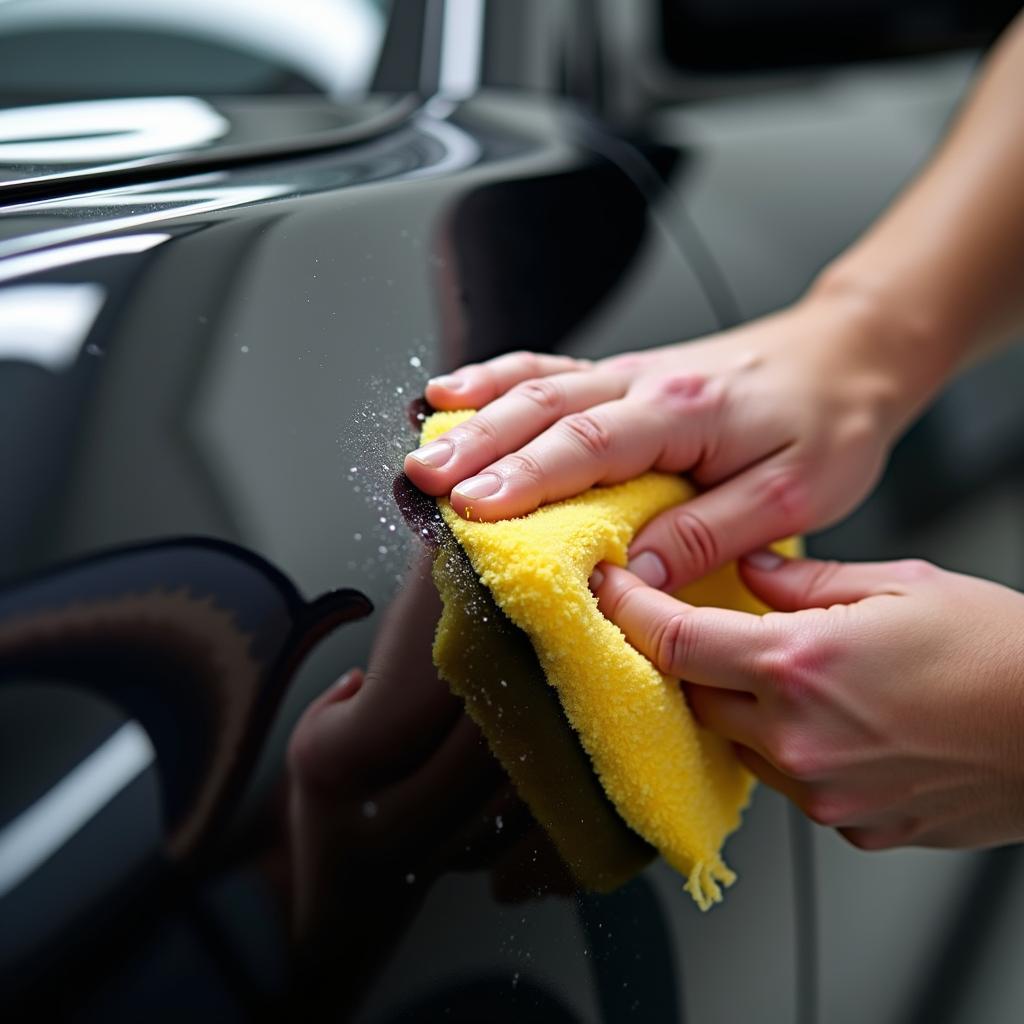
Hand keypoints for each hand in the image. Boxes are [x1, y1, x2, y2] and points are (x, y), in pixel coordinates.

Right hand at [405, 292, 914, 589]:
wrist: (848, 354)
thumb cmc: (829, 424)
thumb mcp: (793, 495)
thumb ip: (709, 532)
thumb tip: (632, 575)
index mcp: (685, 412)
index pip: (589, 446)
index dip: (525, 478)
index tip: (471, 510)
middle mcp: (647, 384)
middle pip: (545, 409)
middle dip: (476, 445)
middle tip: (421, 479)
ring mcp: (632, 374)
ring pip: (538, 384)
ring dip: (476, 413)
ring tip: (423, 441)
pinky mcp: (629, 376)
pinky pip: (553, 371)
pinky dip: (500, 379)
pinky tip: (460, 392)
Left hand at [590, 553, 1023, 850]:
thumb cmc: (1000, 651)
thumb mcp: (895, 583)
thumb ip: (802, 581)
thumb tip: (748, 570)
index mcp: (801, 664)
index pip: (675, 642)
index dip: (629, 613)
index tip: (607, 592)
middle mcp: (799, 737)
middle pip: (695, 698)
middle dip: (692, 663)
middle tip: (709, 629)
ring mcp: (824, 791)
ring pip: (738, 744)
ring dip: (742, 707)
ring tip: (790, 674)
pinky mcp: (851, 825)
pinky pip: (789, 782)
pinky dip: (788, 748)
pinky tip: (834, 720)